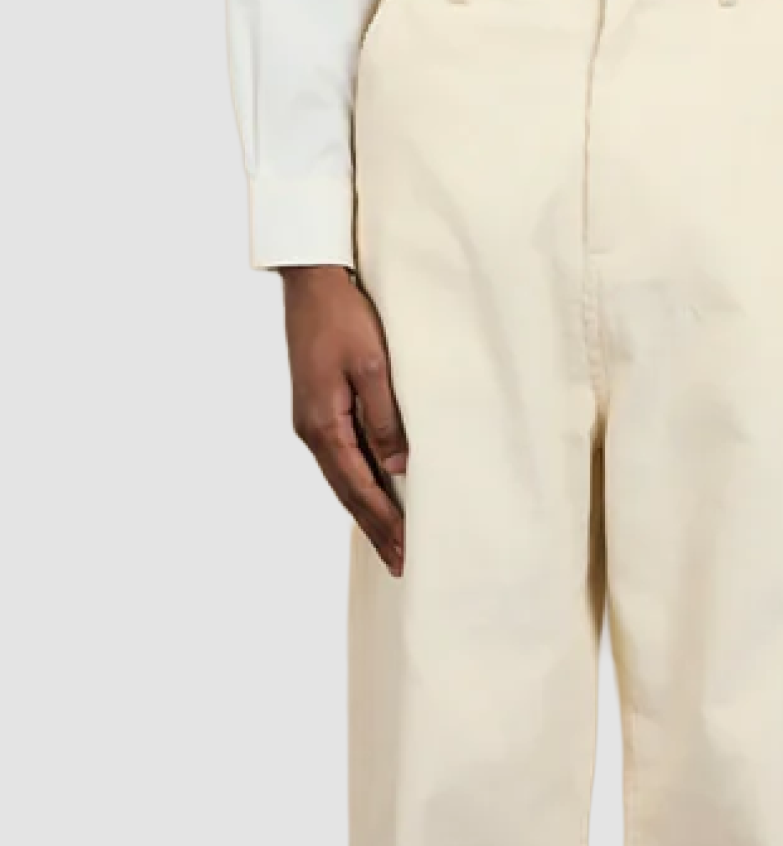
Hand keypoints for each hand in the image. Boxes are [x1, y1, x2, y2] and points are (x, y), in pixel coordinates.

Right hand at [282, 265, 406, 576]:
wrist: (312, 281)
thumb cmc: (344, 317)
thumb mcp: (373, 366)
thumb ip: (384, 419)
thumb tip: (397, 468)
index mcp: (322, 425)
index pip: (359, 487)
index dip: (384, 521)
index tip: (407, 550)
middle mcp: (312, 431)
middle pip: (348, 493)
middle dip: (376, 529)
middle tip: (401, 564)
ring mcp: (312, 422)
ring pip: (343, 480)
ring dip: (368, 512)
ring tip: (391, 543)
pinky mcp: (318, 410)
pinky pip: (342, 460)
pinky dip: (360, 486)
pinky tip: (374, 499)